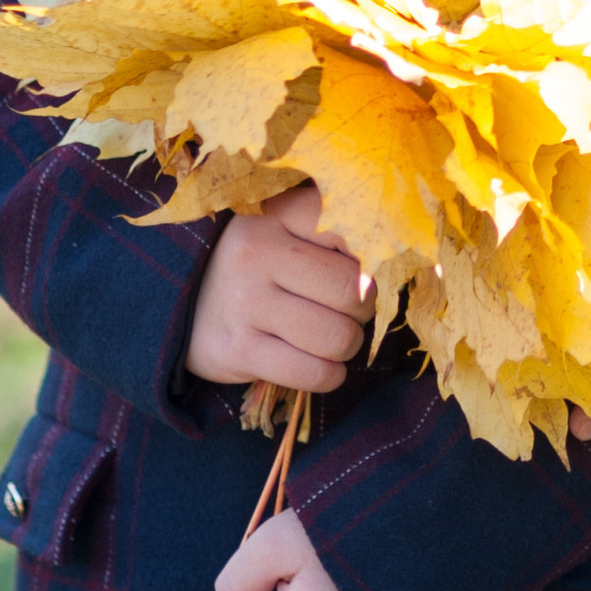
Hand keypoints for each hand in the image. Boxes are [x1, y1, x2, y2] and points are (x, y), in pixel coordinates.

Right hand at [186, 185, 371, 398]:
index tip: (367, 265)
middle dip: (364, 308)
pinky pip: (312, 373)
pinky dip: (330, 375)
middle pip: (354, 291)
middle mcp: (258, 253)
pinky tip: (322, 364)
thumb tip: (411, 259)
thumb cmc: (256, 266)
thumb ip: (336, 232)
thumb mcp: (285, 231)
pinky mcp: (237, 350)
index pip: (353, 227)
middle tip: (350, 308)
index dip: (374, 255)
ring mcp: (245, 303)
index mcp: (277, 215)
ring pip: (337, 337)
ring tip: (334, 336)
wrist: (179, 305)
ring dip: (348, 345)